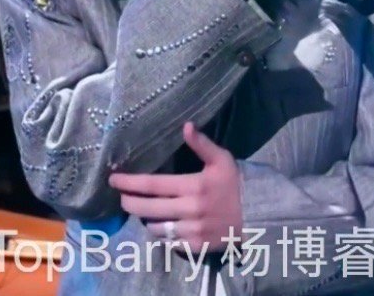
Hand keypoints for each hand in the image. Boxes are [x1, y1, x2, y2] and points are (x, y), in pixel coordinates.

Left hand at [108, 122, 243, 249]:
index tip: (113, 179)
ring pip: (156, 228)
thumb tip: (186, 125)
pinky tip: (162, 226)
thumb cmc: (238, 184)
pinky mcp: (197, 246)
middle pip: (147, 209)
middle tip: (122, 198)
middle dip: (129, 203)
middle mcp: (190, 210)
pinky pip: (170, 242)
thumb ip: (202, 144)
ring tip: (144, 211)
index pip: (152, 184)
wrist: (260, 215)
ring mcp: (193, 230)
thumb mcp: (222, 160)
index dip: (129, 182)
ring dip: (146, 220)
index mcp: (193, 186)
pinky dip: (162, 235)